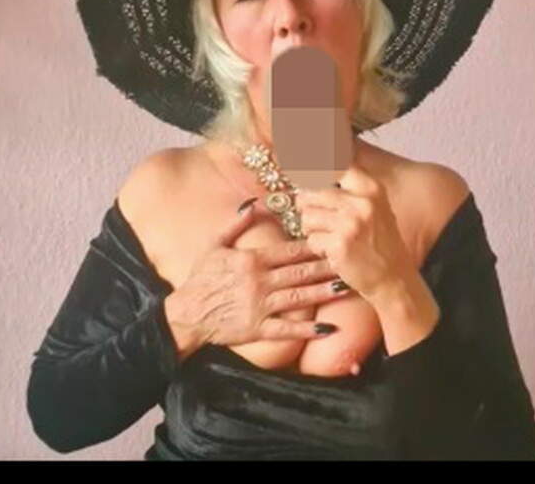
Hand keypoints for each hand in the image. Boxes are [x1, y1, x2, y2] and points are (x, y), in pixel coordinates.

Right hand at [171, 199, 350, 348]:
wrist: (186, 314)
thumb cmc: (200, 279)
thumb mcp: (213, 246)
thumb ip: (235, 225)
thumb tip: (254, 204)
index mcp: (250, 260)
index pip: (288, 250)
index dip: (312, 245)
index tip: (331, 239)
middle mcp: (259, 282)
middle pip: (299, 272)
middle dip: (326, 266)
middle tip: (348, 260)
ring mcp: (260, 306)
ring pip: (298, 297)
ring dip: (323, 292)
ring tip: (345, 287)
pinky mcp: (258, 329)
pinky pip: (287, 329)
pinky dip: (308, 330)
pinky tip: (328, 328)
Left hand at [293, 163, 412, 301]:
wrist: (394, 278)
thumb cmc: (380, 241)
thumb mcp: (373, 206)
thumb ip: (347, 188)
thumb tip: (310, 168)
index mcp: (371, 188)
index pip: (332, 165)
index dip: (313, 168)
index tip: (302, 167)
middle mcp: (362, 202)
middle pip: (312, 192)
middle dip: (307, 206)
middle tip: (315, 216)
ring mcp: (350, 224)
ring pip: (307, 216)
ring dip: (311, 229)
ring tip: (329, 236)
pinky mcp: (339, 245)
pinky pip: (311, 239)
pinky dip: (317, 247)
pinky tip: (333, 251)